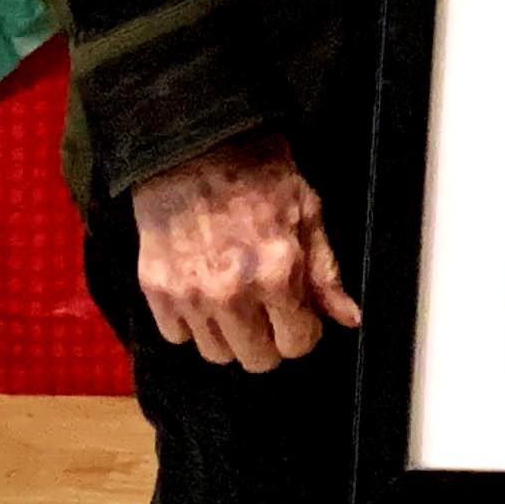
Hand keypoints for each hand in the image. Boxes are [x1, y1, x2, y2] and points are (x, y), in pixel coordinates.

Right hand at [125, 134, 363, 371]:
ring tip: (232, 298)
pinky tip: (200, 290)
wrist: (195, 143)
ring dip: (229, 334)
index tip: (298, 314)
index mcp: (277, 273)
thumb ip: (326, 274)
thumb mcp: (308, 213)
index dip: (303, 330)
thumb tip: (349, 319)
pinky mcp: (155, 289)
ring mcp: (190, 294)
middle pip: (257, 360)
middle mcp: (232, 293)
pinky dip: (190, 322)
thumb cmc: (258, 173)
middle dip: (268, 339)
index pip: (297, 344)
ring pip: (216, 354)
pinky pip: (176, 336)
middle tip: (265, 308)